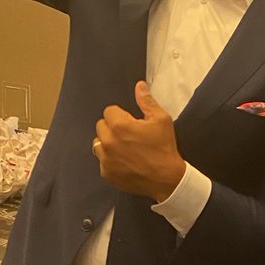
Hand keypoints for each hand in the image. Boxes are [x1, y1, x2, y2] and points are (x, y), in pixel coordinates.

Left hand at [93, 81, 185, 200]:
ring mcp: (105, 159)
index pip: (109, 111)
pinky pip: (102, 160)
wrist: (167, 179)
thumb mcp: (161, 120)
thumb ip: (147, 101)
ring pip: (98, 143)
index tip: (131, 123)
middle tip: (129, 135)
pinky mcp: (106, 173)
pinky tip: (125, 161)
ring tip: (125, 148)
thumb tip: (139, 85)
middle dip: (113, 127)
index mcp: (119, 126)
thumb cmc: (164, 148)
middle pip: (101, 126)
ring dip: (108, 143)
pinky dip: (110, 159)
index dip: (121, 115)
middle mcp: (108, 141)